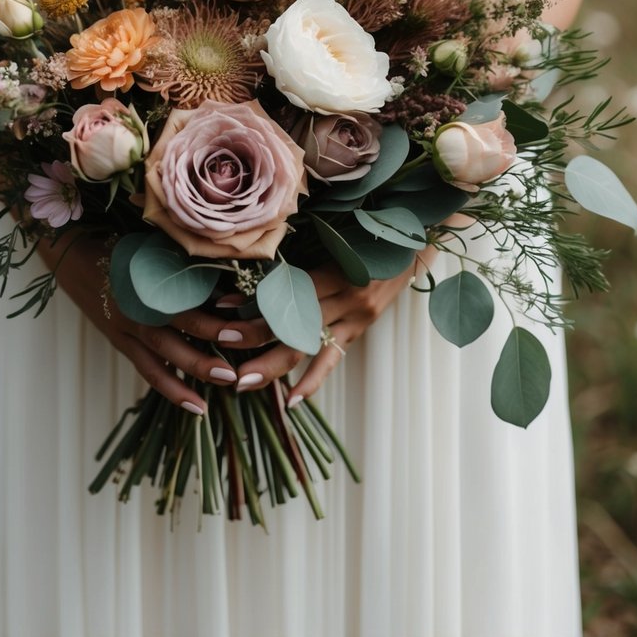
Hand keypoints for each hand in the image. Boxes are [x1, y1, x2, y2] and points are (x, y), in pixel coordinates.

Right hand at [35, 229, 273, 414]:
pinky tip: (196, 405)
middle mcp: (136, 310)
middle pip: (174, 336)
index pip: (183, 303)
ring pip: (162, 360)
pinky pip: (148, 371)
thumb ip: (184, 265)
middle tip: (234, 372)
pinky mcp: (122, 343)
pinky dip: (172, 388)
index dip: (211, 313)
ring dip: (192, 375)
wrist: (74, 256)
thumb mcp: (151, 248)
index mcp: (145, 284)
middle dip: (204, 355)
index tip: (241, 320)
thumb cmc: (122, 247)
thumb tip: (230, 275)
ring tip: (224, 387)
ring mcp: (127, 330)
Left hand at [222, 245, 439, 403]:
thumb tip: (258, 266)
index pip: (290, 290)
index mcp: (339, 271)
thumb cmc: (371, 235)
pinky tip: (292, 402)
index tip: (223, 306)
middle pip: (294, 321)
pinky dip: (313, 381)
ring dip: (272, 365)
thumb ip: (307, 253)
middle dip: (255, 334)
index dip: (256, 300)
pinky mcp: (359, 329)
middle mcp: (347, 298)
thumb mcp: (342, 238)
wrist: (415, 246)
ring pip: (307, 346)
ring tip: (242, 381)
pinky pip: (333, 360)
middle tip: (221, 342)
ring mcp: (355, 317)